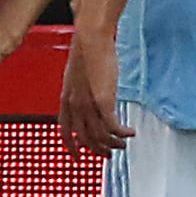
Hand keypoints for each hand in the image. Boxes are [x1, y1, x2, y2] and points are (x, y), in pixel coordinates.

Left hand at [59, 25, 131, 153]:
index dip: (71, 146)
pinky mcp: (103, 102)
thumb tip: (90, 94)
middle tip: (109, 154)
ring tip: (123, 144)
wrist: (90, 40)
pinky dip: (122, 133)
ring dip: (113, 144)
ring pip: (100, 136)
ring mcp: (88, 105)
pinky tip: (130, 132)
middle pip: (85, 138)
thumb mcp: (78, 74)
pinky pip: (113, 127)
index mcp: (66, 99)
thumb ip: (81, 89)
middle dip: (97, 149)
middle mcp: (75, 106)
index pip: (65, 131)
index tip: (78, 155)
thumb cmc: (86, 50)